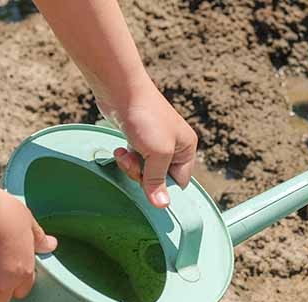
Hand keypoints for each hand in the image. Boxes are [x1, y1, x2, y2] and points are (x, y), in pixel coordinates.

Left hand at [100, 79, 197, 207]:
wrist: (120, 90)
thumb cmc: (145, 119)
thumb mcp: (157, 154)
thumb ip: (157, 180)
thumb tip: (162, 206)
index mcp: (187, 149)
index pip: (180, 182)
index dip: (163, 187)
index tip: (148, 186)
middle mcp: (174, 146)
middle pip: (160, 178)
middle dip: (143, 175)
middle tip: (134, 163)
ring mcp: (155, 142)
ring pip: (144, 170)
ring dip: (132, 166)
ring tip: (124, 154)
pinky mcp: (138, 138)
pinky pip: (134, 159)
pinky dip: (126, 157)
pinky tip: (120, 148)